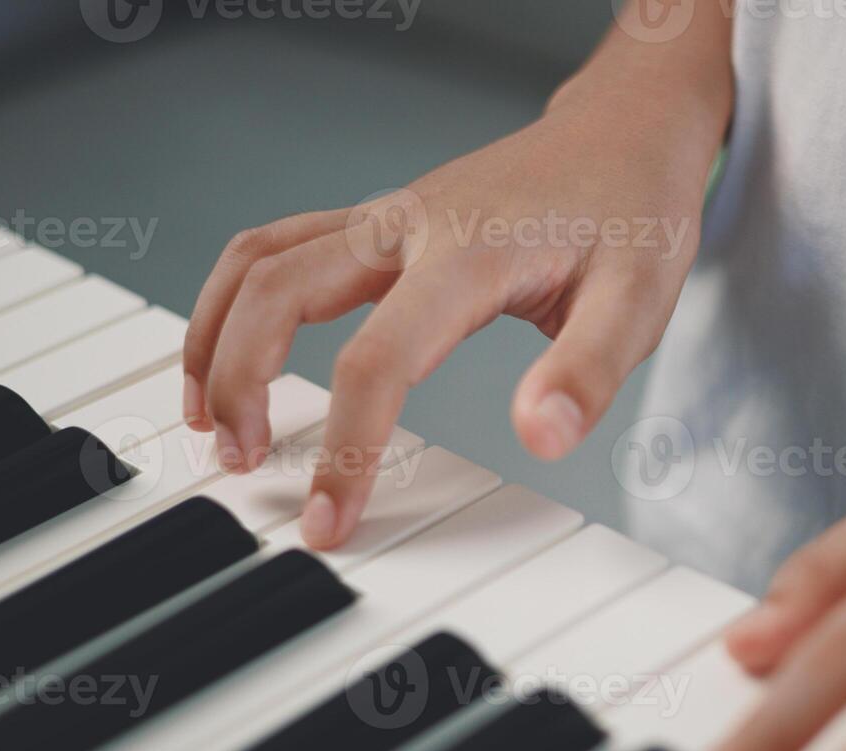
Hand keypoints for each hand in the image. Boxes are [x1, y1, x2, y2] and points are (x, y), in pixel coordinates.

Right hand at [181, 88, 716, 547]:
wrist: (625, 133)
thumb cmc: (632, 216)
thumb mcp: (638, 300)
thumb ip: (588, 372)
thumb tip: (540, 438)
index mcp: (467, 254)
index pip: (377, 360)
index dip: (343, 450)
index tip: (327, 522)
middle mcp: (407, 226)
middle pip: (277, 293)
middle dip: (239, 383)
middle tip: (240, 464)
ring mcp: (384, 218)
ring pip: (257, 261)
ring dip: (214, 337)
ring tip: (207, 421)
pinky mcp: (376, 221)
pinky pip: (275, 249)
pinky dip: (233, 302)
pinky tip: (229, 354)